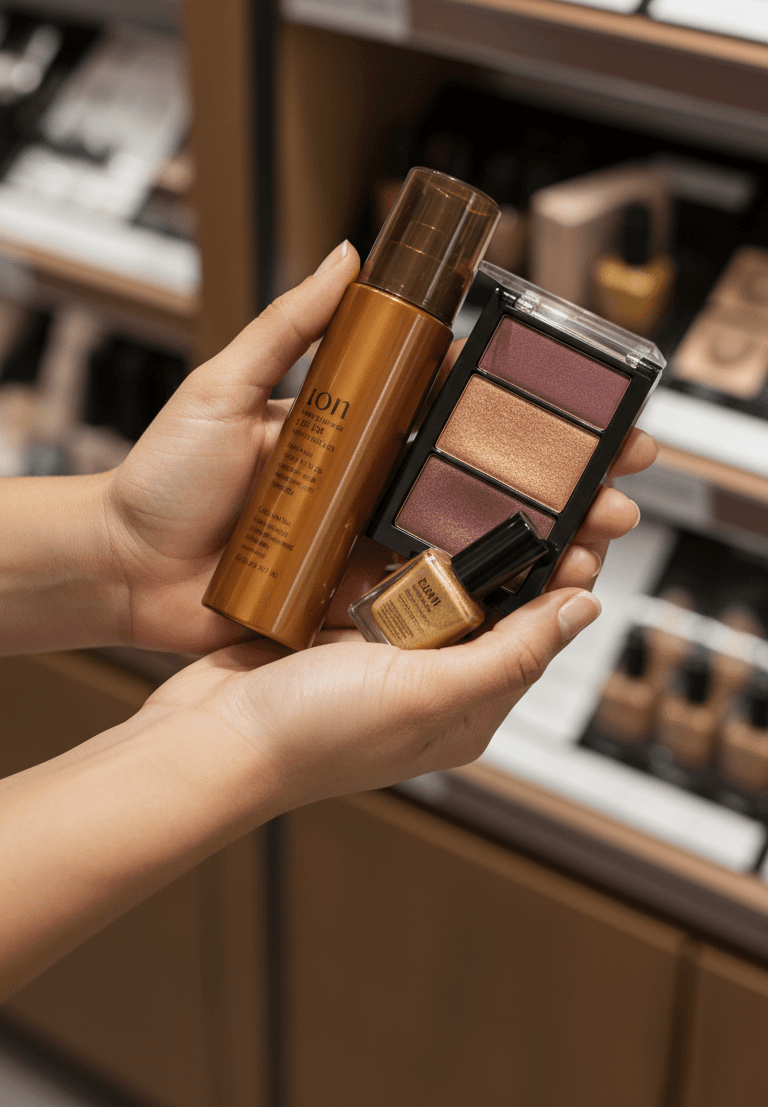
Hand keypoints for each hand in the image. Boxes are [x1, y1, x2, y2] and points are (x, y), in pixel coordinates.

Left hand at [103, 239, 656, 654]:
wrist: (121, 568)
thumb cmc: (162, 474)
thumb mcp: (223, 386)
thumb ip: (287, 326)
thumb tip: (350, 254)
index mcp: (349, 428)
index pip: (443, 406)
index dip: (506, 403)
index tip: (568, 398)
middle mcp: (365, 483)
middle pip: (472, 476)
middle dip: (550, 477)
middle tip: (616, 476)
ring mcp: (359, 542)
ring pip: (461, 538)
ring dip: (534, 538)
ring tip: (597, 535)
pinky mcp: (345, 598)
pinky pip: (418, 598)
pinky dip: (477, 598)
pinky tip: (537, 595)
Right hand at [143, 423, 657, 806]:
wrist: (208, 739)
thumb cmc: (311, 736)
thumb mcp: (427, 694)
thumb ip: (511, 654)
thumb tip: (585, 610)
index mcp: (469, 708)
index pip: (540, 632)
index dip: (566, 575)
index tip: (590, 518)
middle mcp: (434, 681)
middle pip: (494, 601)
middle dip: (519, 547)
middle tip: (544, 486)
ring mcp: (386, 653)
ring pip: (441, 582)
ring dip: (460, 539)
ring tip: (486, 484)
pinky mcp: (343, 626)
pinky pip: (386, 577)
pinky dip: (401, 545)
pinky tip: (409, 505)